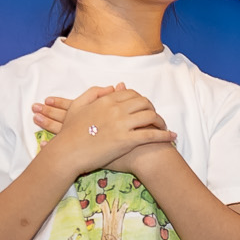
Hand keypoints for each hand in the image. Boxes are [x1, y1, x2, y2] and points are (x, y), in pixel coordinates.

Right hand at [40, 84, 173, 173]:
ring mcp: (122, 124)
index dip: (140, 99)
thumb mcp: (77, 105)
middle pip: (144, 102)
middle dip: (152, 108)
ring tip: (164, 128)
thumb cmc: (69, 132)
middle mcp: (116, 109)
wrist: (67, 152)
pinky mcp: (126, 140)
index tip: (144, 107)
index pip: (131, 93)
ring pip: (150, 116)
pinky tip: (171, 137)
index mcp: (106, 100)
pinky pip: (151, 135)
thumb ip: (94, 92)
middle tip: (155, 118)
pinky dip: (164, 135)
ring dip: (161, 121)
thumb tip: (112, 87)